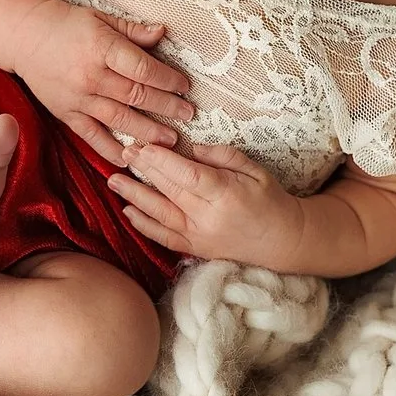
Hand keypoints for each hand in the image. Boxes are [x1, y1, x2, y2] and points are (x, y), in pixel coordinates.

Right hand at [4, 0, 194, 163]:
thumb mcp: (101, 18)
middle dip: (166, 107)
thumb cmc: (67, 24)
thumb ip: (133, 30)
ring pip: (119, 119)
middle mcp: (91, 76)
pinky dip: (111, 150)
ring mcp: (78, 98)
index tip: (184, 86)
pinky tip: (130, 158)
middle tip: (188, 115)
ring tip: (170, 141)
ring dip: (148, 132)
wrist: (24, 36)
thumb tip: (163, 32)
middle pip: (136, 96)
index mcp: (102, 48)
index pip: (142, 69)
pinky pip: (92, 137)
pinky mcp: (67, 114)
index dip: (167, 79)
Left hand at [107, 139, 300, 264]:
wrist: (282, 241)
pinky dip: (143, 225)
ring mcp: (198, 236)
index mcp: (226, 195)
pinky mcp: (194, 249)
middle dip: (144, 169)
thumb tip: (193, 148)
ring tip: (113, 179)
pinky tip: (127, 211)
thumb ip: (223, 156)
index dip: (162, 161)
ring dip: (134, 196)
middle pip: (169, 190)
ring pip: (159, 214)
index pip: (187, 175)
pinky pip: (163, 237)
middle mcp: (208, 217)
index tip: (143, 146)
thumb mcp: (255, 170)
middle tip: (124, 151)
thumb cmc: (271, 201)